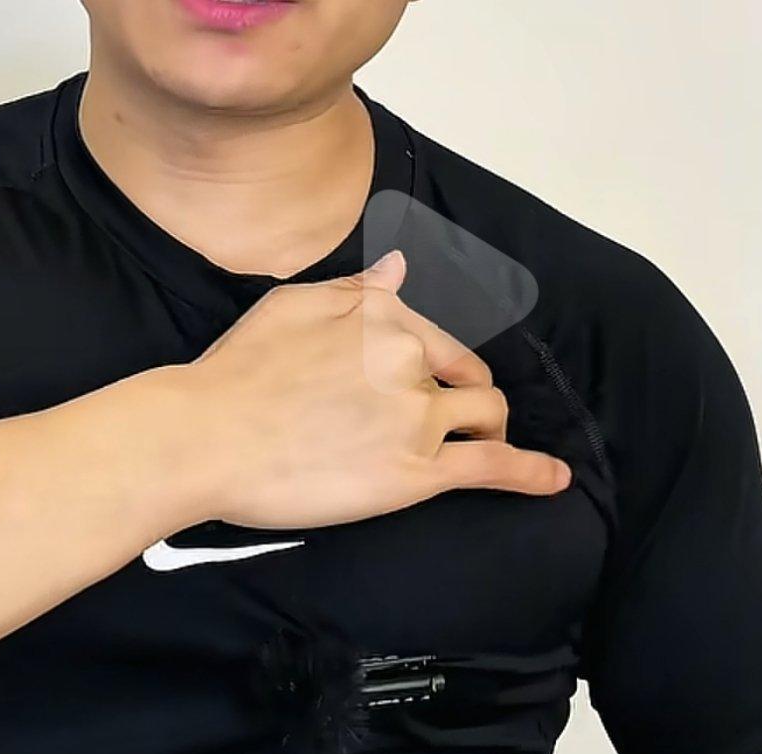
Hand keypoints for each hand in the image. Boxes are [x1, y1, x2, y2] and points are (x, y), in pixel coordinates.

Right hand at [162, 250, 570, 529]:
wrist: (206, 437)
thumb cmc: (237, 374)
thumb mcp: (291, 306)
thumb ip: (356, 289)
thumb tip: (402, 266)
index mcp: (383, 316)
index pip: (440, 339)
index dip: (445, 365)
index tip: (439, 382)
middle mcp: (410, 358)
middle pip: (469, 377)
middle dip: (471, 396)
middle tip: (455, 419)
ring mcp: (417, 416)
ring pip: (486, 416)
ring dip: (490, 429)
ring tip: (483, 446)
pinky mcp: (416, 472)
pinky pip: (493, 466)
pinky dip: (531, 472)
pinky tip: (555, 480)